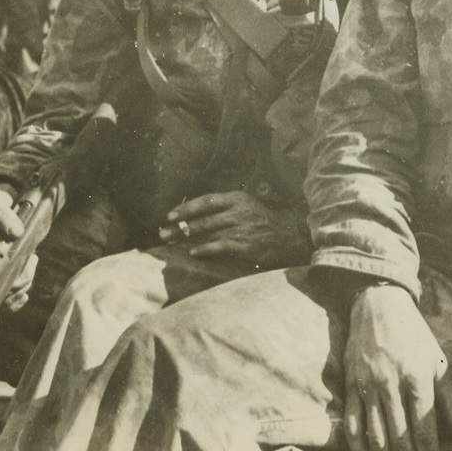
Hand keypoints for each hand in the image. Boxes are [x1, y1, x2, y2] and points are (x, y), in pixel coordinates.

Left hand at [158, 191, 308, 267]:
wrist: (288, 235)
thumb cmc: (263, 220)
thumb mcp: (246, 205)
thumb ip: (224, 207)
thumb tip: (196, 215)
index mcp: (236, 198)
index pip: (205, 200)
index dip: (186, 208)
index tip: (170, 215)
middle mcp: (236, 211)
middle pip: (202, 219)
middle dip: (179, 226)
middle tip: (162, 232)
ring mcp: (241, 228)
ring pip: (207, 232)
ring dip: (186, 238)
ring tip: (170, 242)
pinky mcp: (244, 245)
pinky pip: (220, 246)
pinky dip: (205, 249)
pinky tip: (193, 252)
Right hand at [343, 285, 451, 450]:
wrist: (378, 304)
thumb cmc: (414, 335)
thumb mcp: (437, 362)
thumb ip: (450, 402)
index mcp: (417, 378)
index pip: (425, 430)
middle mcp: (391, 383)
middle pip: (400, 438)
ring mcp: (368, 384)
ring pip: (376, 435)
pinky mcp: (351, 383)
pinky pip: (352, 423)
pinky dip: (359, 445)